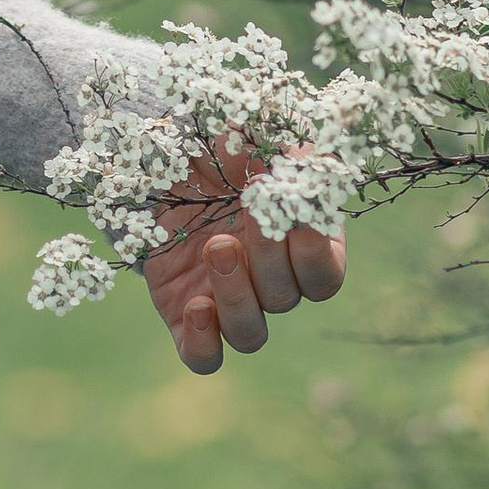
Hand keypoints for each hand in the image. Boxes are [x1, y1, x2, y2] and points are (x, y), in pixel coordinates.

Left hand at [144, 135, 345, 375]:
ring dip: (237, 297)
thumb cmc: (224, 138)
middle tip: (245, 209)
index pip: (326, 276)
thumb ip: (301, 152)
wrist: (162, 148)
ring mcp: (228, 299)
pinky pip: (203, 358)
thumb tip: (321, 171)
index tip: (283, 202)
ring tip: (215, 246)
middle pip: (286, 299)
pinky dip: (203, 344)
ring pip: (250, 334)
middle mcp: (270, 280)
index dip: (312, 251)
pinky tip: (195, 306)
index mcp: (301, 246)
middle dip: (268, 257)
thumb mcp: (265, 130)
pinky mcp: (185, 313)